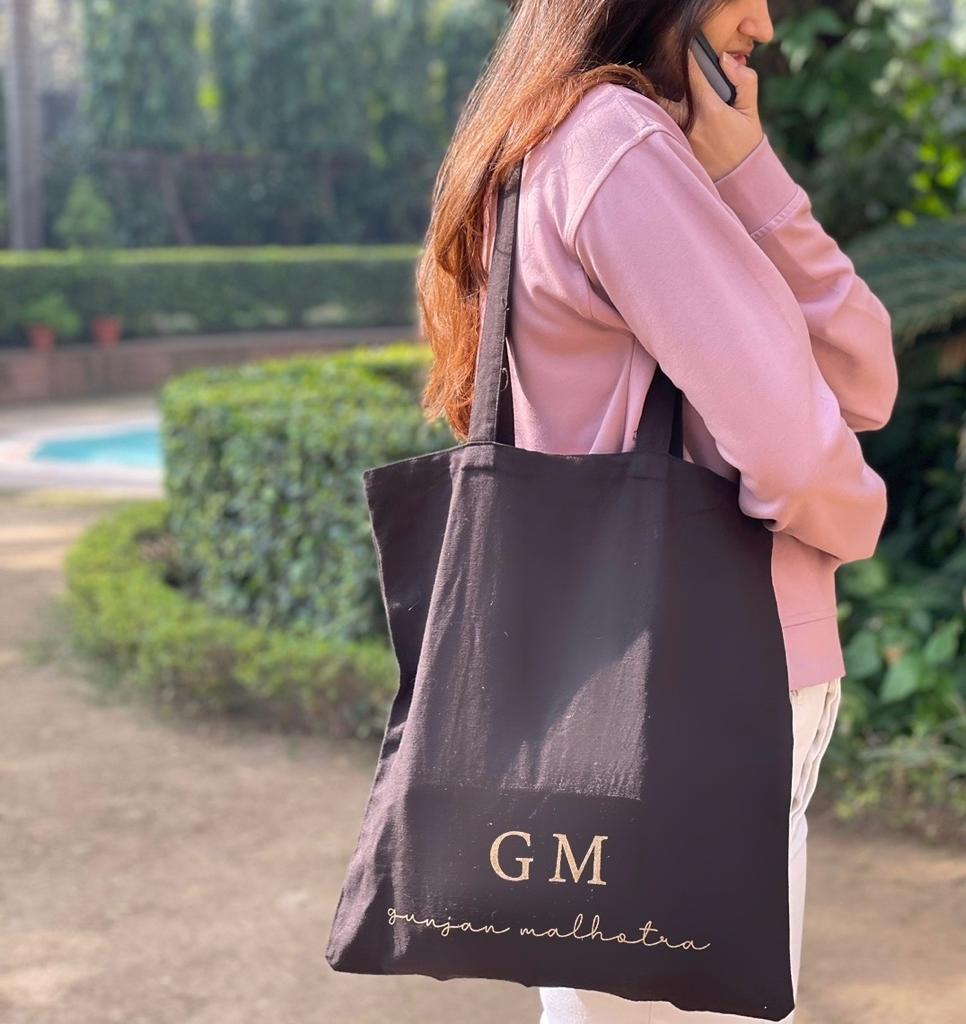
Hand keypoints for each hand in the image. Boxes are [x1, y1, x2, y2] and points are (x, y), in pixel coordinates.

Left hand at [657, 49, 764, 181]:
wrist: (738, 179)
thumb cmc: (746, 142)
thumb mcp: (751, 109)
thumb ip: (743, 80)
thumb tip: (726, 60)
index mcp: (711, 111)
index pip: (693, 75)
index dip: (690, 60)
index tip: (688, 53)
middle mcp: (691, 125)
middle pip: (670, 93)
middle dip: (671, 85)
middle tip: (676, 83)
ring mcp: (680, 140)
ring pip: (663, 113)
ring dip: (664, 105)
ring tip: (673, 105)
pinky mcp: (674, 151)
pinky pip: (663, 130)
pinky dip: (663, 123)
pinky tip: (667, 125)